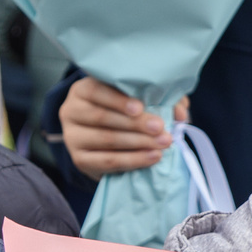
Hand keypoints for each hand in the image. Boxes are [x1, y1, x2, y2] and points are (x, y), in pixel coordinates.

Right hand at [59, 77, 184, 175]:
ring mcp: (72, 137)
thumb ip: (161, 100)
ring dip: (138, 143)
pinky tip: (152, 157)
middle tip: (161, 129)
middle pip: (102, 117)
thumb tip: (180, 113)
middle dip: (135, 124)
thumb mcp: (141, 100)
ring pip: (106, 139)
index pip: (97, 91)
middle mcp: (71, 110)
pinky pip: (107, 161)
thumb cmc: (126, 113)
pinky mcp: (79, 159)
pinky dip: (132, 160)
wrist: (106, 144)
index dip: (119, 100)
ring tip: (163, 144)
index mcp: (83, 89)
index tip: (141, 107)